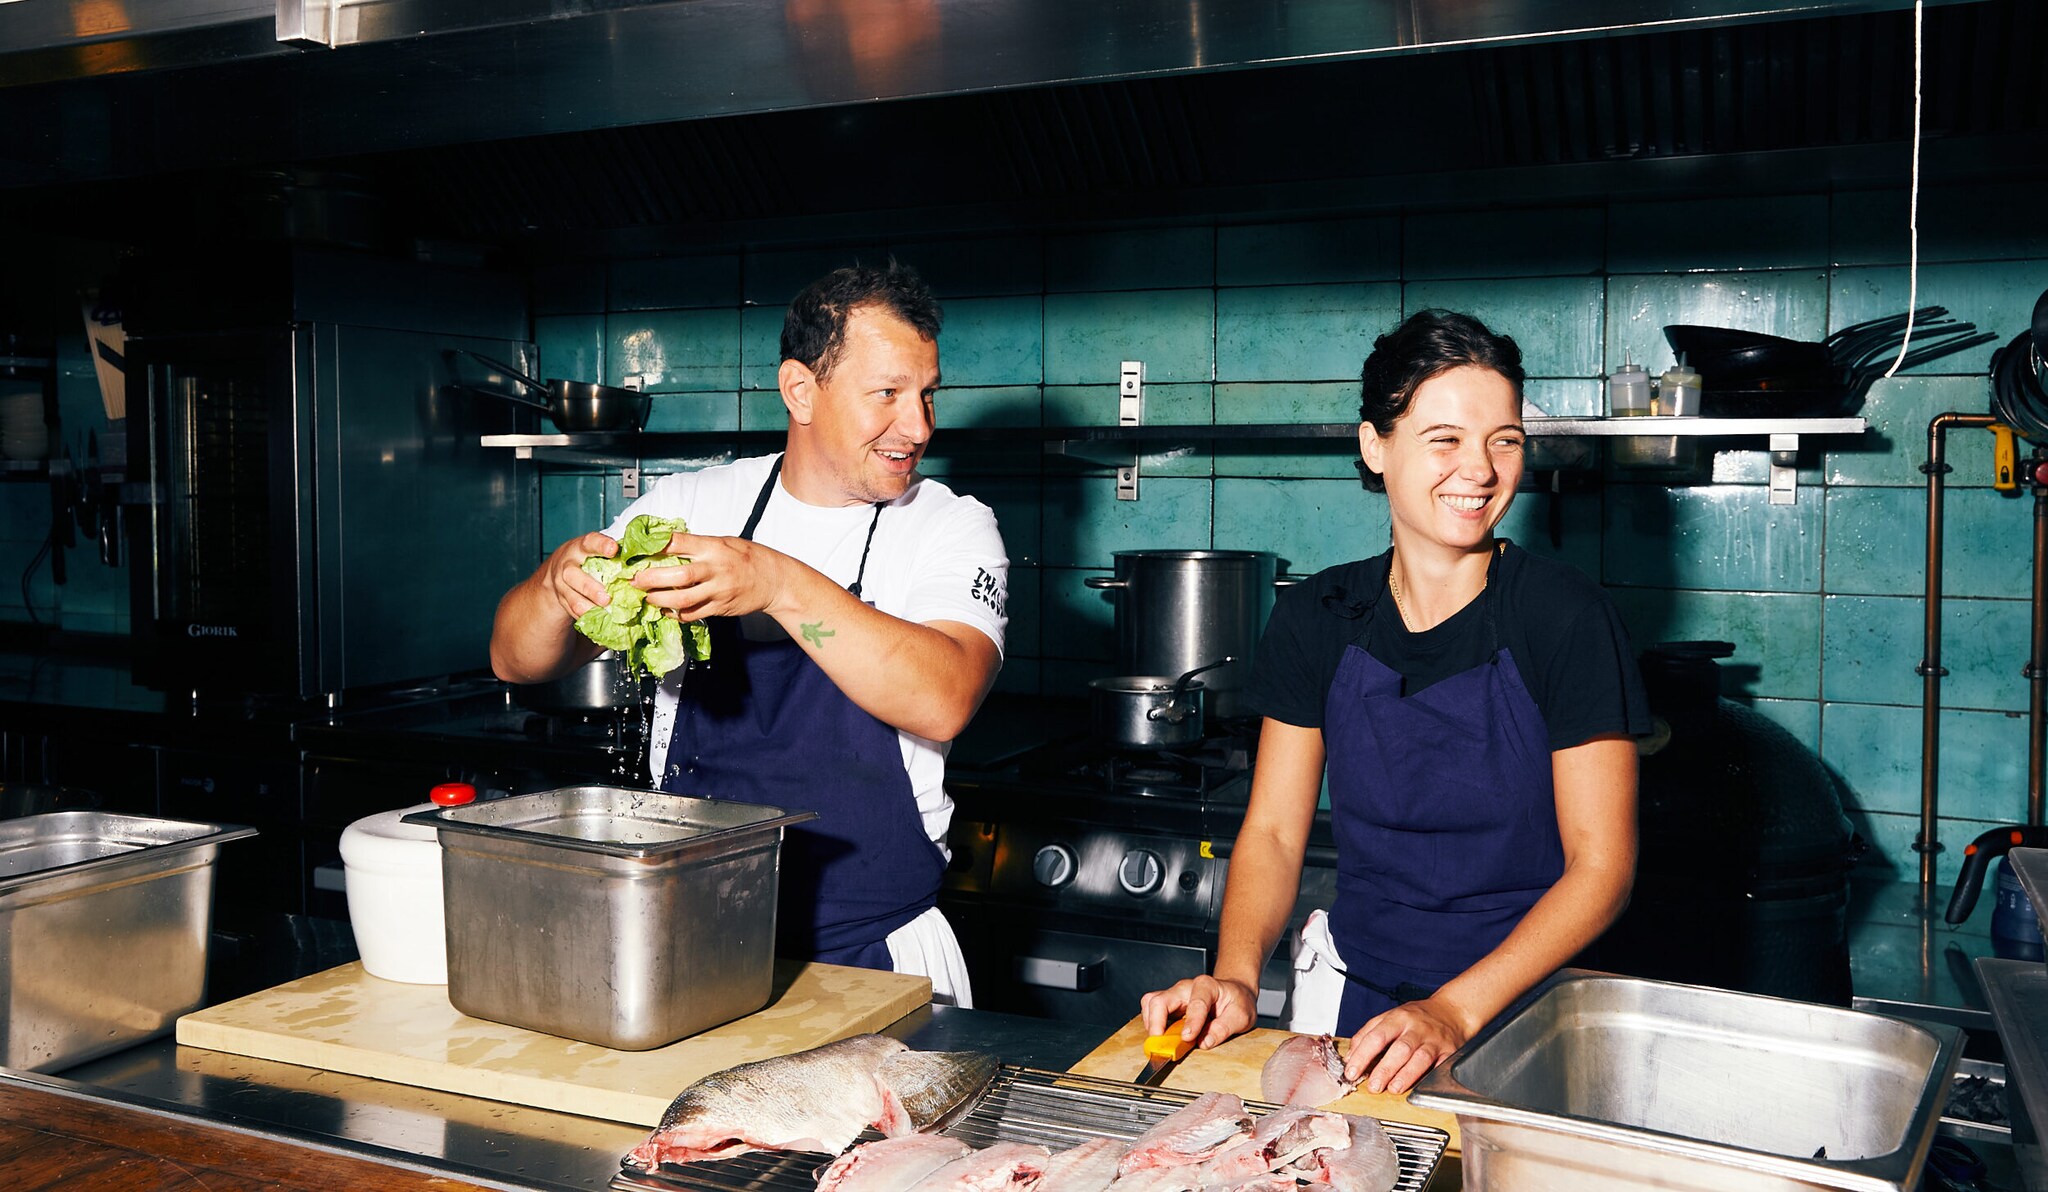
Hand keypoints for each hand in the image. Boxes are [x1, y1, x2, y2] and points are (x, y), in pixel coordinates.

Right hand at [545, 531, 617, 620]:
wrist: (557, 570)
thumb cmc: (586, 557)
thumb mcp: (595, 550)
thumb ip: (613, 554)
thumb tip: (645, 559)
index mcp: (580, 548)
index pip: (589, 543)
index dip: (601, 545)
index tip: (614, 549)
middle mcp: (567, 565)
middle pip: (572, 575)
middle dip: (590, 588)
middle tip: (607, 598)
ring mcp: (562, 585)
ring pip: (573, 598)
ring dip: (590, 607)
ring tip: (606, 613)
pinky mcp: (563, 601)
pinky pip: (574, 612)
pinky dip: (588, 617)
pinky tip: (602, 621)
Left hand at [636, 532, 787, 620]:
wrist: (775, 580)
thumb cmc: (749, 557)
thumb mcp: (725, 542)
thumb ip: (699, 545)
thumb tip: (668, 544)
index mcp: (714, 547)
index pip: (679, 542)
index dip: (655, 545)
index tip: (638, 549)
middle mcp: (715, 568)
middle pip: (678, 574)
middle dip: (651, 578)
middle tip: (634, 580)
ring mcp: (718, 590)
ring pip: (683, 598)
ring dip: (660, 599)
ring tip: (647, 597)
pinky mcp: (720, 608)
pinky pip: (693, 614)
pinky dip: (676, 613)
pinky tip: (666, 610)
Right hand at [1138, 976, 1257, 1049]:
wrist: (1233, 992)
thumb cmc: (1237, 1001)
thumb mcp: (1242, 1015)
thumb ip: (1224, 1028)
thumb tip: (1204, 1042)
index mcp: (1207, 986)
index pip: (1196, 1003)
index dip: (1191, 1022)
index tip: (1187, 1038)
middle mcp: (1186, 988)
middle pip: (1160, 1000)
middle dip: (1157, 1024)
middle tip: (1161, 1044)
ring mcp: (1174, 995)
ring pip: (1151, 1003)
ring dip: (1151, 1024)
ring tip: (1161, 1042)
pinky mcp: (1169, 1004)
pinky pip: (1151, 1010)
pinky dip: (1152, 1025)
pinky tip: (1162, 1037)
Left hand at [1342, 995, 1468, 1095]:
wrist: (1451, 1011)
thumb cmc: (1416, 1017)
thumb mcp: (1389, 1017)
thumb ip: (1367, 1034)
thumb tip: (1350, 1057)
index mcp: (1398, 1018)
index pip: (1376, 1036)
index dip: (1362, 1056)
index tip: (1352, 1072)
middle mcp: (1416, 1028)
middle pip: (1400, 1049)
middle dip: (1384, 1069)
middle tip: (1372, 1086)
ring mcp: (1434, 1040)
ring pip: (1420, 1058)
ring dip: (1406, 1076)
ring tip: (1393, 1089)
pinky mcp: (1449, 1052)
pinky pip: (1440, 1066)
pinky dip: (1430, 1078)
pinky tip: (1420, 1088)